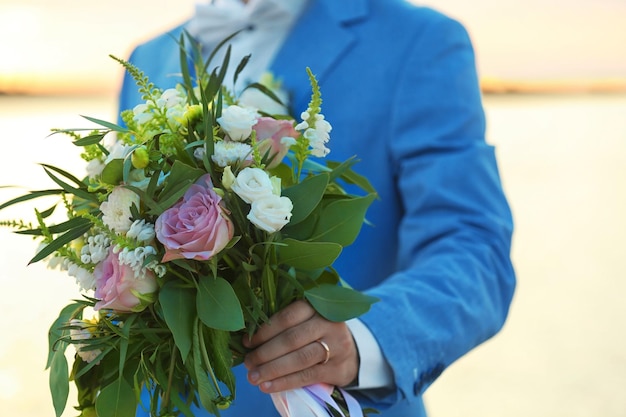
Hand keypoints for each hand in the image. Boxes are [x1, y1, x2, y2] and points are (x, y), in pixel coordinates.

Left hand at [242, 300, 358, 392]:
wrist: (350, 354)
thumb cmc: (318, 334)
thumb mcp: (308, 320)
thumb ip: (285, 324)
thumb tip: (248, 340)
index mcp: (317, 306)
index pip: (288, 317)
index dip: (265, 331)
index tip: (247, 342)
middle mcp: (329, 323)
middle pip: (292, 339)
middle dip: (265, 352)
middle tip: (248, 363)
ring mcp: (336, 346)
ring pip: (299, 358)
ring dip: (273, 369)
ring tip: (253, 378)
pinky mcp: (337, 368)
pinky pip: (307, 376)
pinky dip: (285, 382)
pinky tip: (268, 386)